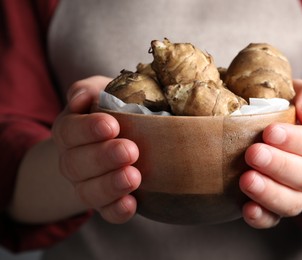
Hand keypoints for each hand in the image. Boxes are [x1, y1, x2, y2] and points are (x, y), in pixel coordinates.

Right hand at [52, 76, 140, 223]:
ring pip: (89, 192)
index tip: (111, 126)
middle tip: (130, 150)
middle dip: (102, 158)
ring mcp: (87, 184)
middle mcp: (73, 160)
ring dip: (110, 186)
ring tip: (133, 177)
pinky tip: (131, 204)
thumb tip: (80, 98)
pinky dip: (117, 210)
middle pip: (76, 164)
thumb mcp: (102, 91)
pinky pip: (107, 212)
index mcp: (70, 130)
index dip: (87, 130)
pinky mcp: (107, 202)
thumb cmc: (115, 109)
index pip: (69, 131)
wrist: (120, 138)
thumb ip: (89, 89)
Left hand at [239, 79, 301, 227]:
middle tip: (253, 153)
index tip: (270, 132)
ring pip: (292, 202)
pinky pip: (273, 219)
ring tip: (246, 180)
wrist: (287, 143)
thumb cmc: (289, 114)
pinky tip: (247, 209)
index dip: (295, 140)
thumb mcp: (300, 96)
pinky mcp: (276, 207)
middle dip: (279, 165)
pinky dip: (261, 217)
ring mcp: (296, 193)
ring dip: (269, 193)